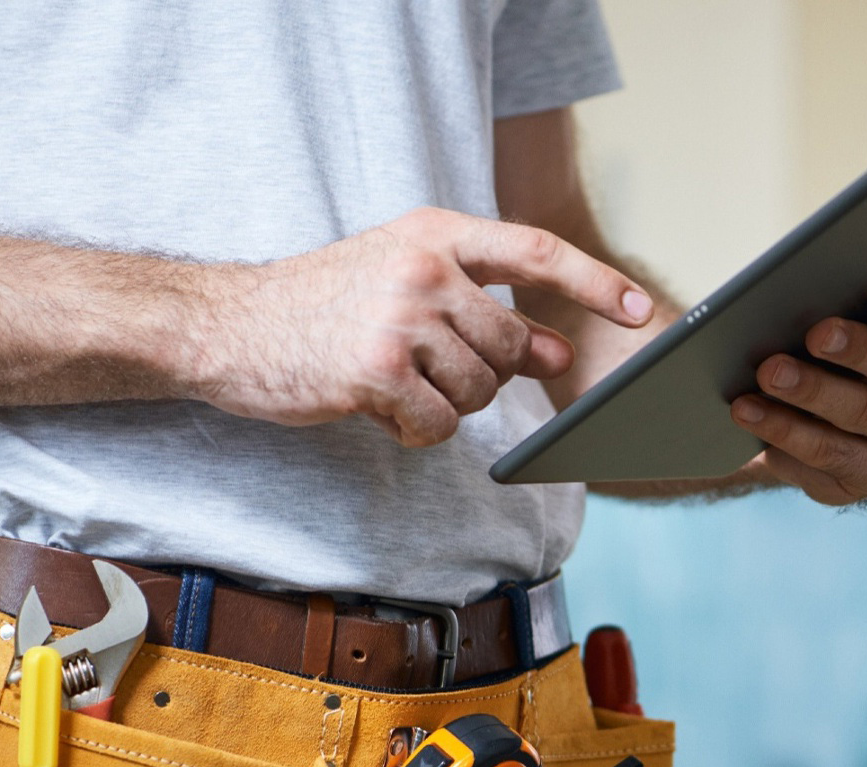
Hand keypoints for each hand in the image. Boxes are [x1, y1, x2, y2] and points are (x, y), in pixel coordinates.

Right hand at [198, 207, 653, 444]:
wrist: (225, 326)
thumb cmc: (321, 309)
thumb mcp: (408, 290)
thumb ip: (486, 314)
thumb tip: (559, 350)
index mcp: (434, 234)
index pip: (535, 251)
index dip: (594, 283)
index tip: (641, 310)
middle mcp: (422, 267)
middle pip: (507, 345)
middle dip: (484, 376)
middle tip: (428, 372)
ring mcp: (399, 316)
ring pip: (478, 391)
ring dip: (443, 404)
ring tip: (390, 382)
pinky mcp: (376, 369)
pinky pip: (439, 425)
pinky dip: (414, 432)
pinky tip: (375, 407)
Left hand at [730, 291, 866, 504]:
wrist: (846, 419)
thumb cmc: (859, 345)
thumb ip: (859, 303)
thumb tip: (809, 292)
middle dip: (858, 353)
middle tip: (815, 335)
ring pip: (865, 420)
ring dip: (812, 395)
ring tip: (767, 375)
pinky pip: (831, 462)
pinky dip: (787, 436)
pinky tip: (751, 415)